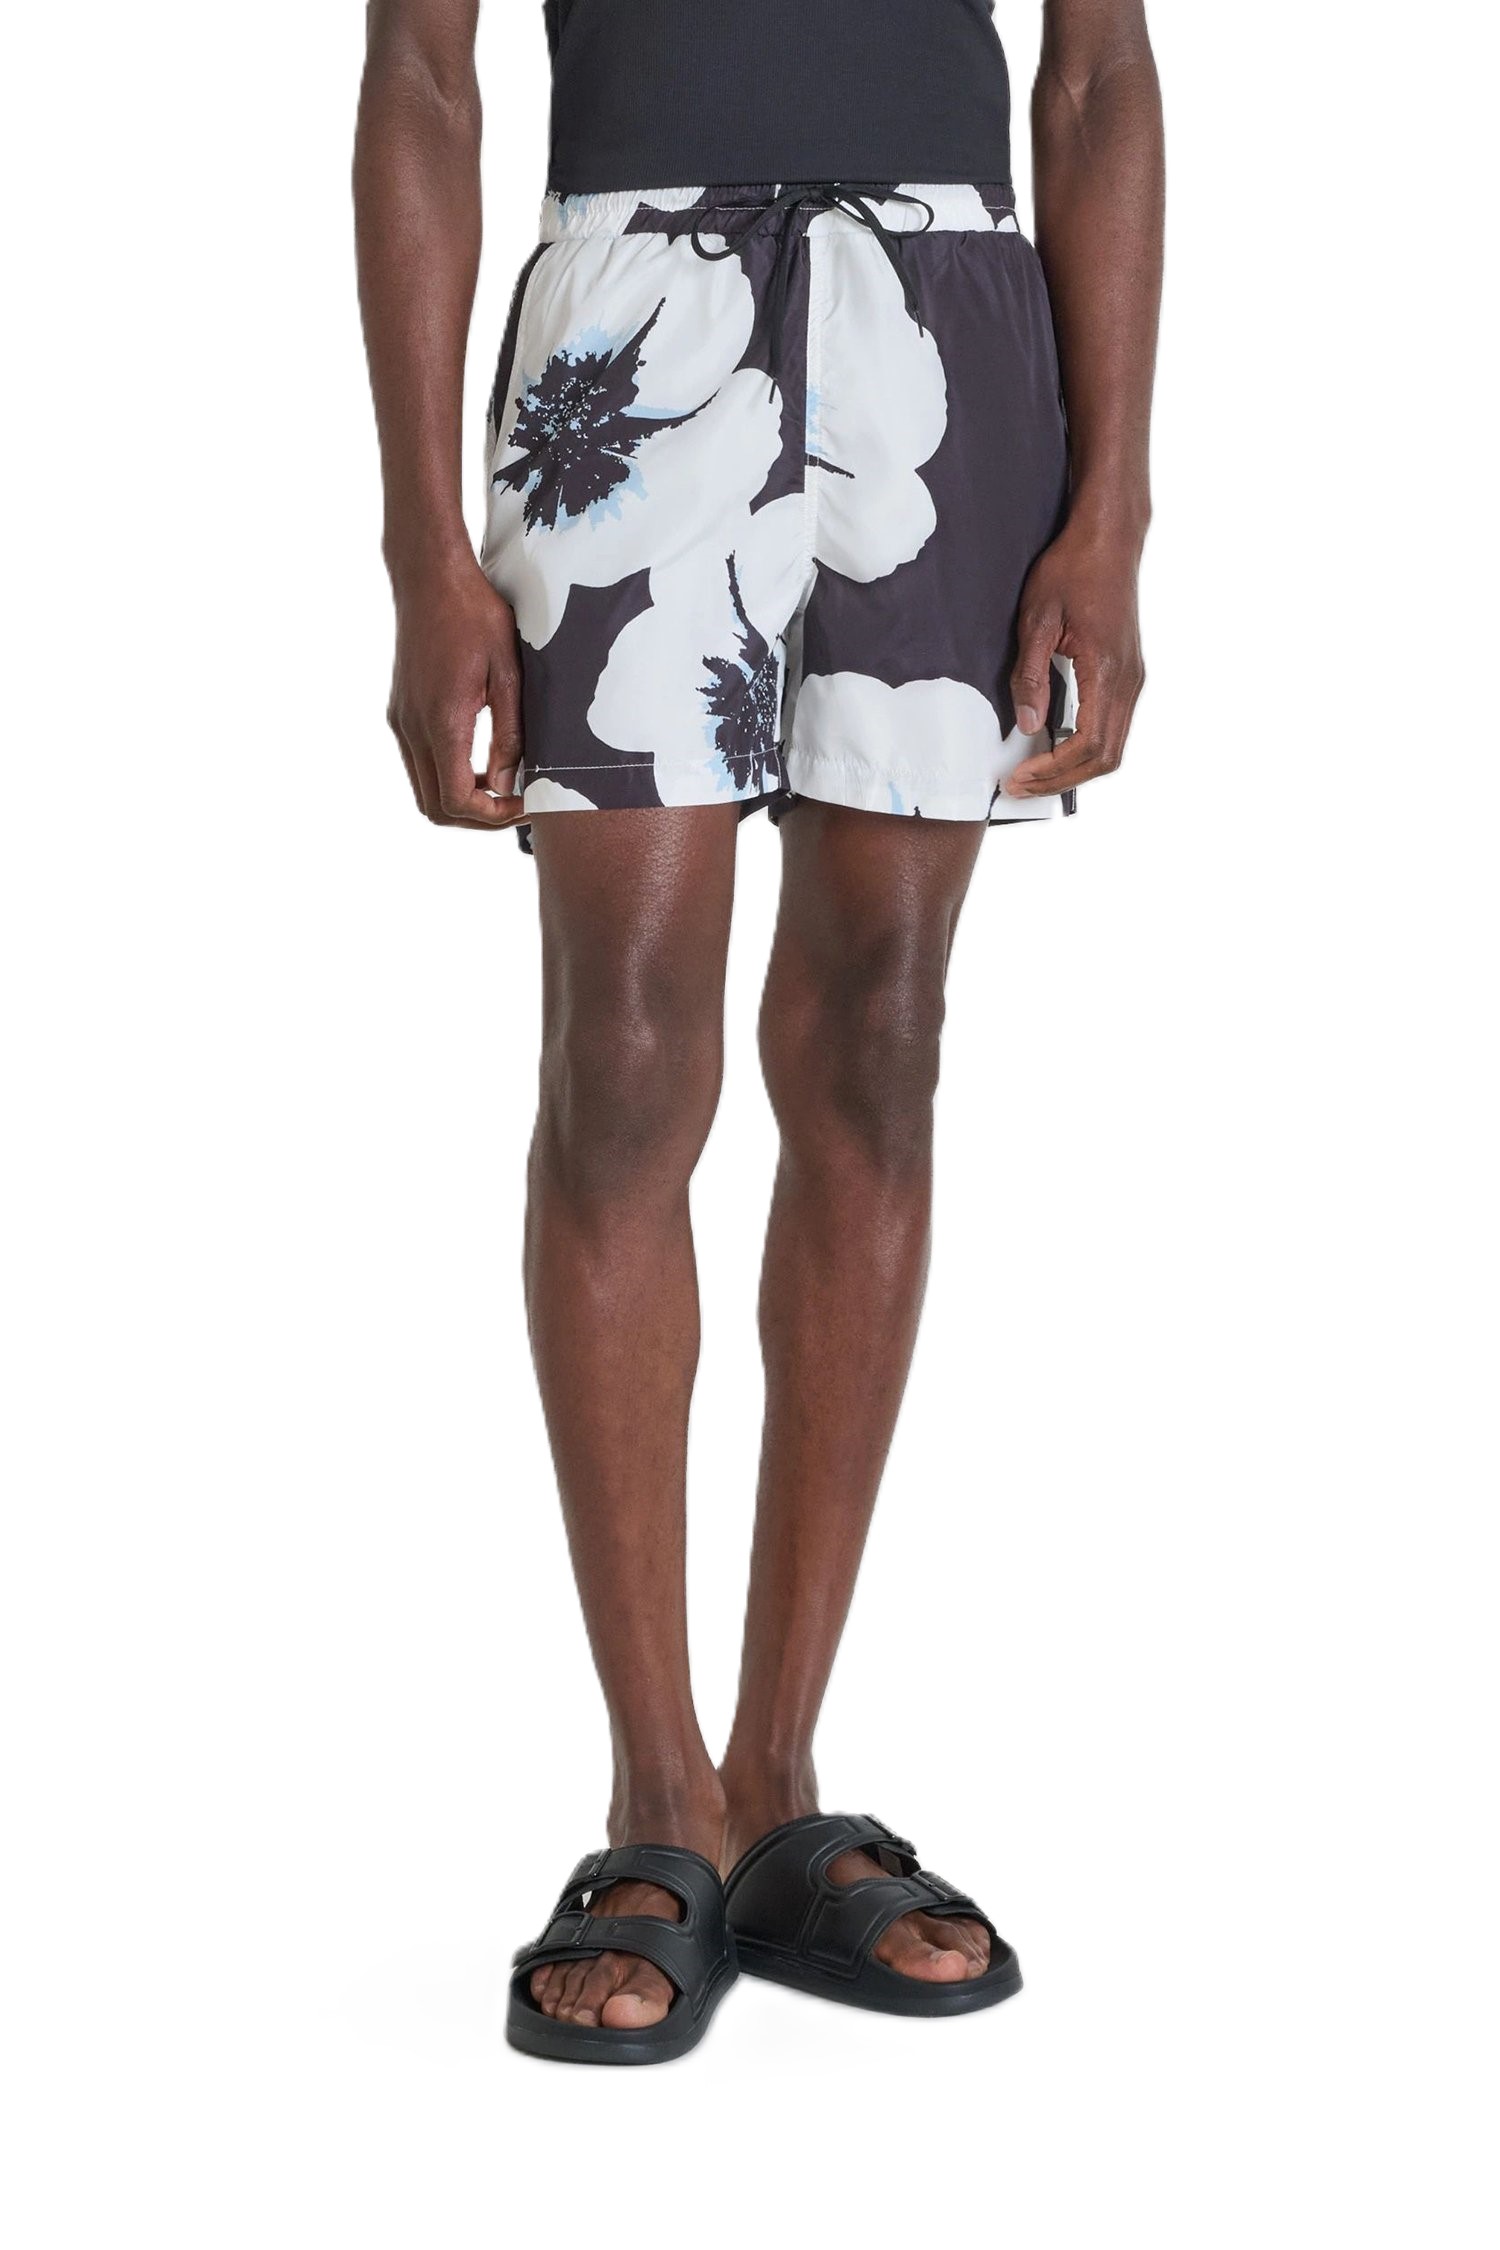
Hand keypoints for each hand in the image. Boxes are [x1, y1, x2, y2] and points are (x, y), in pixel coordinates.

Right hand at [387, 562, 526, 827]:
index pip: (457, 800)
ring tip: (501, 787)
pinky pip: (419, 765)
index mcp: (441, 721)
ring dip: (461, 800)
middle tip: (515, 805)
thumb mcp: (508, 673)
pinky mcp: (400, 712)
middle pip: (434, 808)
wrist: (429, 576)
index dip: (494, 816)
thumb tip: (509, 783)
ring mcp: (401, 721)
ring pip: (424, 790)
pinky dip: (448, 777)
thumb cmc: (474, 614)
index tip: (526, 803)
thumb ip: (510, 734)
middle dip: (477, 818)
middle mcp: (412, 728)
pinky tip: (480, 762)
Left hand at [1003, 522, 1145, 799]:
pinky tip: (1054, 750)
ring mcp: (1133, 680)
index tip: (1017, 778)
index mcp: (1107, 670)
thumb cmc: (1072, 570)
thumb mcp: (1037, 619)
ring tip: (1033, 775)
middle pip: (1105, 758)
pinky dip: (1085, 750)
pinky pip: (1113, 728)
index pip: (1087, 744)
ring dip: (1074, 770)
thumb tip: (1029, 725)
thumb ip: (1031, 675)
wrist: (1109, 538)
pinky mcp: (1128, 675)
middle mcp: (1128, 681)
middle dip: (1060, 780)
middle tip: (1019, 787)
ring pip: (1113, 748)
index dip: (1052, 770)